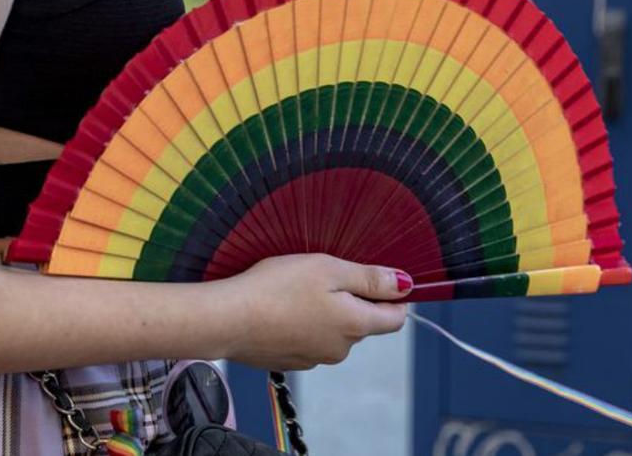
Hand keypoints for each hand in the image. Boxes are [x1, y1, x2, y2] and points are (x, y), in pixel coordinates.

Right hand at [222, 254, 409, 370]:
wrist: (226, 319)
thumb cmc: (276, 288)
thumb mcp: (327, 269)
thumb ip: (369, 279)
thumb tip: (405, 285)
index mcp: (356, 326)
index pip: (395, 319)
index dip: (393, 297)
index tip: (375, 278)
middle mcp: (340, 350)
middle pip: (361, 324)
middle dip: (350, 301)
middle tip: (321, 275)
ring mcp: (313, 360)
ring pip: (332, 333)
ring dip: (323, 314)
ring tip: (293, 291)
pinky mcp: (288, 362)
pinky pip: (306, 341)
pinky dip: (299, 326)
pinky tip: (278, 309)